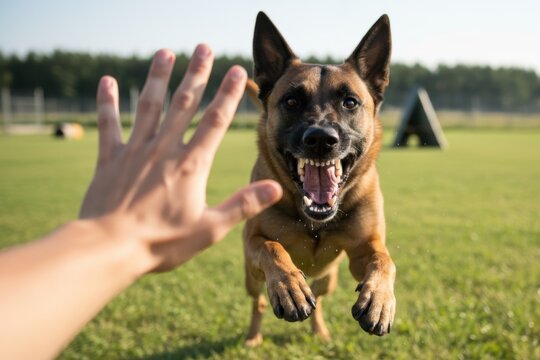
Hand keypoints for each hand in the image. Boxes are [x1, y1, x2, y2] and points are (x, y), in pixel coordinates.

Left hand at [80, 44, 281, 272]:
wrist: (110, 248)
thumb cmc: (162, 242)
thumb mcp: (210, 228)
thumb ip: (243, 204)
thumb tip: (275, 188)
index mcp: (191, 165)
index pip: (215, 121)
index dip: (228, 93)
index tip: (237, 70)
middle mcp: (164, 150)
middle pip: (184, 104)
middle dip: (196, 73)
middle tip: (204, 47)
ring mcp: (135, 151)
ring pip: (149, 106)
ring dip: (158, 78)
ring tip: (165, 53)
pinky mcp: (110, 159)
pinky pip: (109, 124)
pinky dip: (108, 103)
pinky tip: (107, 82)